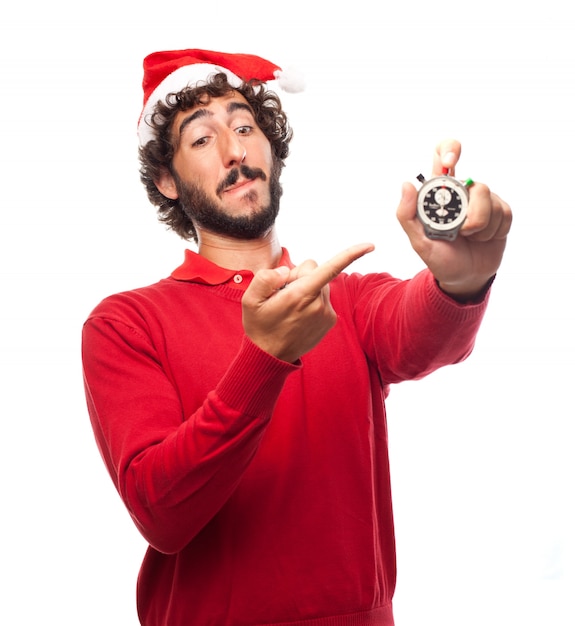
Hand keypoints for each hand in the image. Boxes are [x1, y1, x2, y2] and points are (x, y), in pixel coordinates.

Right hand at [242, 243, 373, 362]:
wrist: (271, 356)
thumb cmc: (259, 325)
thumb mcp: (250, 300)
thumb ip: (266, 278)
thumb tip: (287, 271)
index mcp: (300, 295)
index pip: (329, 269)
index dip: (351, 254)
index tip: (370, 245)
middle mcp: (318, 303)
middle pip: (315, 270)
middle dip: (299, 274)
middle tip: (282, 292)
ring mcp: (326, 313)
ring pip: (320, 283)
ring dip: (306, 287)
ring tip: (290, 305)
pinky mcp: (330, 320)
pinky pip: (323, 297)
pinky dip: (312, 299)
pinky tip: (298, 314)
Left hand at [396, 139, 512, 299]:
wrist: (465, 277)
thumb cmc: (440, 258)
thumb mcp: (418, 242)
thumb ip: (407, 215)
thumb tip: (406, 184)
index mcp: (440, 193)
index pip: (444, 154)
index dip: (449, 150)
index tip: (449, 164)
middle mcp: (463, 192)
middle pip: (476, 183)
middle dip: (473, 211)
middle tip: (465, 231)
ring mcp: (484, 201)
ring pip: (489, 200)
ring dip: (479, 227)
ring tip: (469, 238)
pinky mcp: (501, 211)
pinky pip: (502, 213)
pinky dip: (492, 231)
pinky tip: (484, 239)